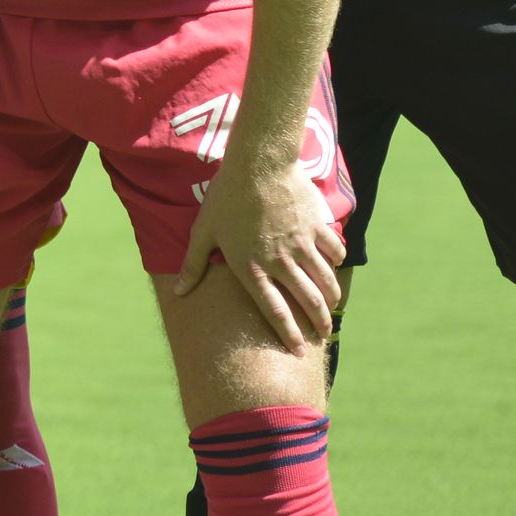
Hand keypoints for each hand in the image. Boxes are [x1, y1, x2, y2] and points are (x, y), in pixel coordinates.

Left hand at [170, 148, 342, 351]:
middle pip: (308, 302)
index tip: (298, 351)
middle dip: (319, 323)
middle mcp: (281, 262)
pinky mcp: (319, 228)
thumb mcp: (203, 231)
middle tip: (323, 334)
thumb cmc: (225, 197)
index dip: (287, 334)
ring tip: (332, 308)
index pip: (273, 311)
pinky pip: (335, 252)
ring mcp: (303, 245)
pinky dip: (336, 262)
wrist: (258, 164)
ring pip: (326, 281)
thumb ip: (193, 265)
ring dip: (332, 298)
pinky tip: (334, 267)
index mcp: (251, 267)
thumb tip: (179, 292)